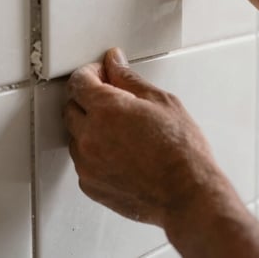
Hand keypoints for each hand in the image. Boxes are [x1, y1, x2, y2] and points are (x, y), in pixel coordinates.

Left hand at [63, 48, 232, 227]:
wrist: (187, 194)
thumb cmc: (181, 152)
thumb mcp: (161, 102)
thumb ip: (129, 79)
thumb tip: (114, 63)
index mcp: (106, 109)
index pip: (79, 81)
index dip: (90, 73)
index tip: (101, 74)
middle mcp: (89, 136)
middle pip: (71, 106)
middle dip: (87, 99)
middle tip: (113, 100)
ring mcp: (87, 163)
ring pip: (75, 135)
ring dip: (89, 127)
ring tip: (121, 132)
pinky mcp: (90, 185)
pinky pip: (82, 161)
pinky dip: (94, 153)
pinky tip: (120, 153)